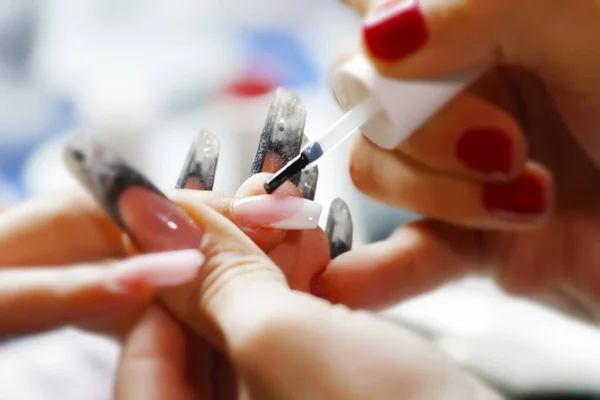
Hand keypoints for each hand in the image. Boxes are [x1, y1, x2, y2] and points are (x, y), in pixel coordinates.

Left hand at [46, 133, 497, 398]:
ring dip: (266, 259)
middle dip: (224, 255)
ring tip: (288, 206)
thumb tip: (158, 215)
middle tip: (246, 197)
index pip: (142, 346)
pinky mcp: (320, 394)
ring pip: (248, 325)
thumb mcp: (282, 341)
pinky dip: (300, 284)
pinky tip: (316, 242)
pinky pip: (292, 334)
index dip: (162, 271)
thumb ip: (213, 279)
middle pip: (197, 331)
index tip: (185, 210)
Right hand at [319, 0, 599, 321]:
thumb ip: (471, 11)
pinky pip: (403, 255)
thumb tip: (379, 37)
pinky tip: (347, 282)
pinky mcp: (467, 237)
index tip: (393, 52)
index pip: (380, 13)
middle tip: (506, 143)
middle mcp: (457, 89)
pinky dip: (376, 272)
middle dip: (423, 127)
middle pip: (365, 97)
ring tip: (527, 197)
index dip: (375, 33)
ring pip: (378, 171)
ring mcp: (455, 166)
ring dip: (440, 192)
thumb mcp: (582, 22)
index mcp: (477, 22)